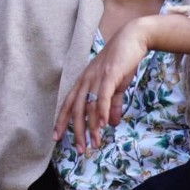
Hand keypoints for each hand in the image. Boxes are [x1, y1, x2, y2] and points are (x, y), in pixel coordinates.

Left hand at [53, 20, 149, 154]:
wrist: (133, 39)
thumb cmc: (122, 61)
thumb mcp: (115, 86)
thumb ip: (112, 105)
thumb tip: (110, 123)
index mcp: (83, 82)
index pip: (68, 104)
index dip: (61, 121)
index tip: (56, 137)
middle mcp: (86, 80)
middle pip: (76, 110)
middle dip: (77, 132)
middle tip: (79, 150)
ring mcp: (96, 77)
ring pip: (89, 107)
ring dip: (91, 128)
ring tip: (94, 144)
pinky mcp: (109, 75)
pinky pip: (102, 97)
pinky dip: (101, 112)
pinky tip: (102, 126)